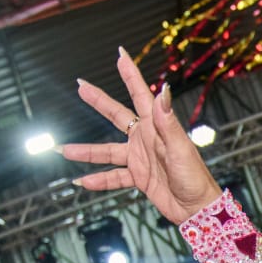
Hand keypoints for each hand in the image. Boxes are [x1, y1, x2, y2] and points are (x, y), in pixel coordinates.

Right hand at [62, 49, 221, 225]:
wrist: (197, 208)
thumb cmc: (194, 177)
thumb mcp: (180, 148)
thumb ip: (168, 122)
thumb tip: (162, 91)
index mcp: (156, 127)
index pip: (140, 94)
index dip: (130, 74)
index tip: (120, 54)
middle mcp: (146, 139)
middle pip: (116, 116)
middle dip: (98, 101)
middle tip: (80, 86)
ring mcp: (140, 158)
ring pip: (107, 152)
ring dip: (86, 152)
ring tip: (64, 150)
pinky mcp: (139, 178)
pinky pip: (114, 177)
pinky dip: (99, 180)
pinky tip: (82, 181)